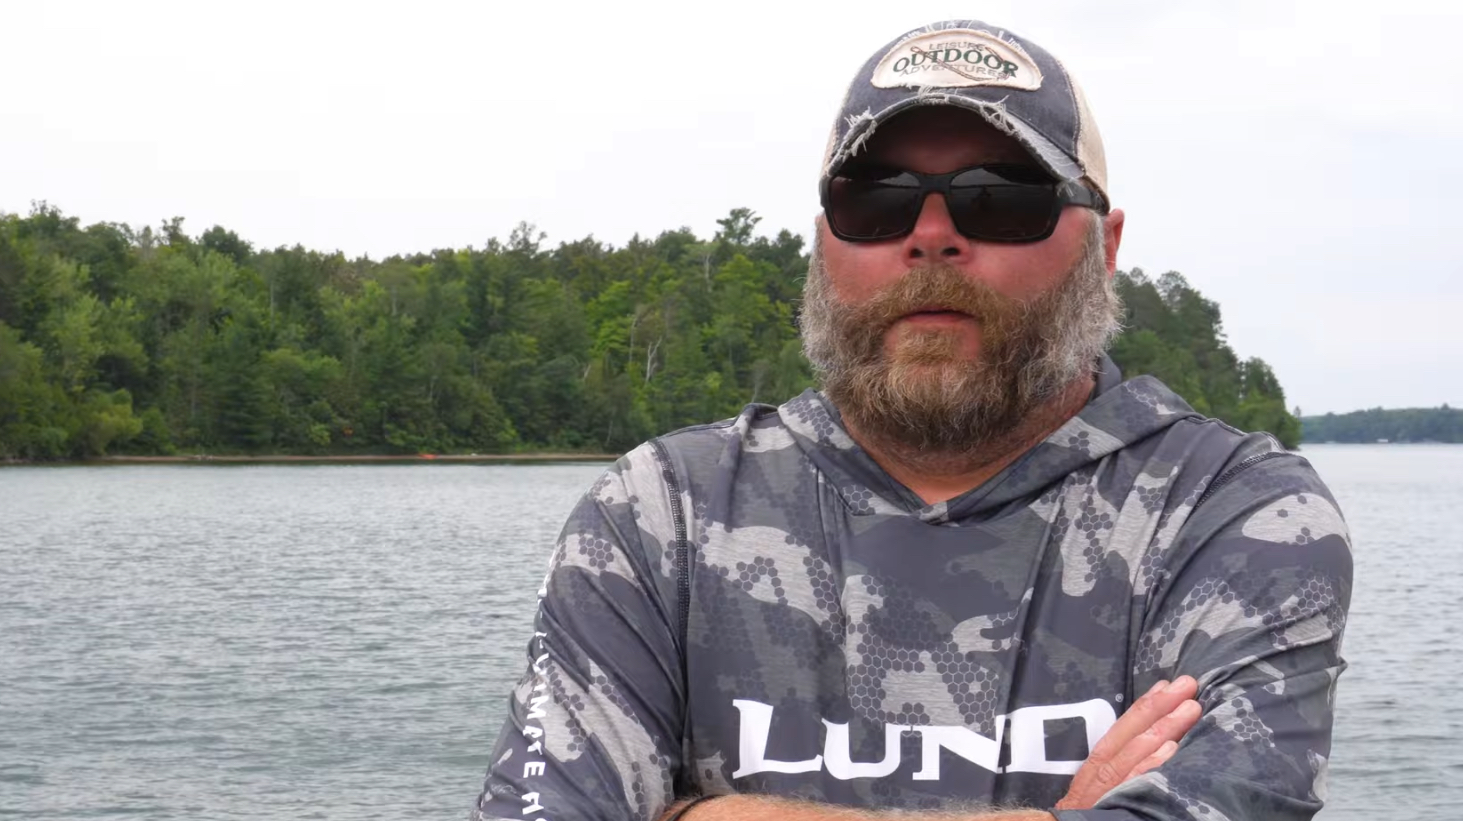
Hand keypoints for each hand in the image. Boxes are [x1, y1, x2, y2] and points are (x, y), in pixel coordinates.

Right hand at [1054, 676, 1201, 810]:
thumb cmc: (1088, 812)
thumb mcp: (1096, 788)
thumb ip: (1120, 767)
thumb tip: (1157, 743)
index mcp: (1099, 763)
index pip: (1124, 726)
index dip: (1146, 704)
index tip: (1167, 685)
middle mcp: (1103, 770)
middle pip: (1133, 731)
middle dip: (1161, 705)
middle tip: (1188, 684)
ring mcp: (1110, 787)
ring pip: (1139, 750)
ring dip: (1166, 727)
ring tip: (1190, 708)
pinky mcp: (1116, 804)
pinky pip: (1137, 781)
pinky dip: (1153, 764)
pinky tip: (1172, 748)